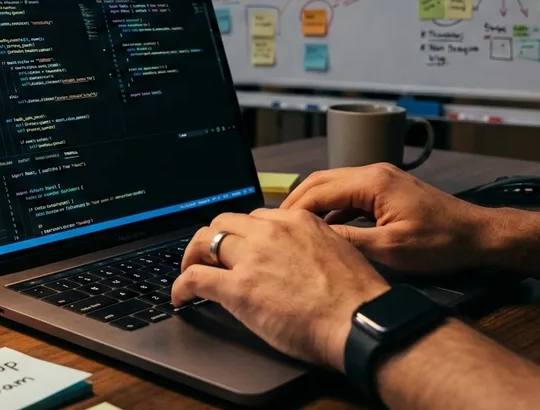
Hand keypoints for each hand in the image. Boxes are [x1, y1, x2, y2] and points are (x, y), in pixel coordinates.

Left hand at [171, 209, 389, 370]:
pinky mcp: (238, 287)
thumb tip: (296, 260)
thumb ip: (311, 247)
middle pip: (225, 223)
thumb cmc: (357, 298)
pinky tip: (180, 297)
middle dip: (213, 239)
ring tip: (189, 271)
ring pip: (205, 241)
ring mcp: (252, 258)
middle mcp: (271, 231)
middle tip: (209, 257)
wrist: (359, 321)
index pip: (255, 217)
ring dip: (193, 256)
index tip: (238, 247)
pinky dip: (181, 285)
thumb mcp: (338, 252)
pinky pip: (195, 277)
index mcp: (298, 221)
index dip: (241, 234)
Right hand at [281, 164, 497, 274]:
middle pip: (321, 181)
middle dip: (296, 202)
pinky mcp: (387, 189)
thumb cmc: (440, 242)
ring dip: (313, 205)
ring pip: (334, 186)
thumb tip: (314, 240)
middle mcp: (373, 172)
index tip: (274, 227)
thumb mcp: (390, 248)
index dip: (293, 210)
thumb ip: (349, 241)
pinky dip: (332, 208)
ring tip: (294, 229)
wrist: (477, 235)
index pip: (318, 191)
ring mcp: (381, 178)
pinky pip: (349, 194)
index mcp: (371, 182)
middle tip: (276, 225)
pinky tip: (325, 229)